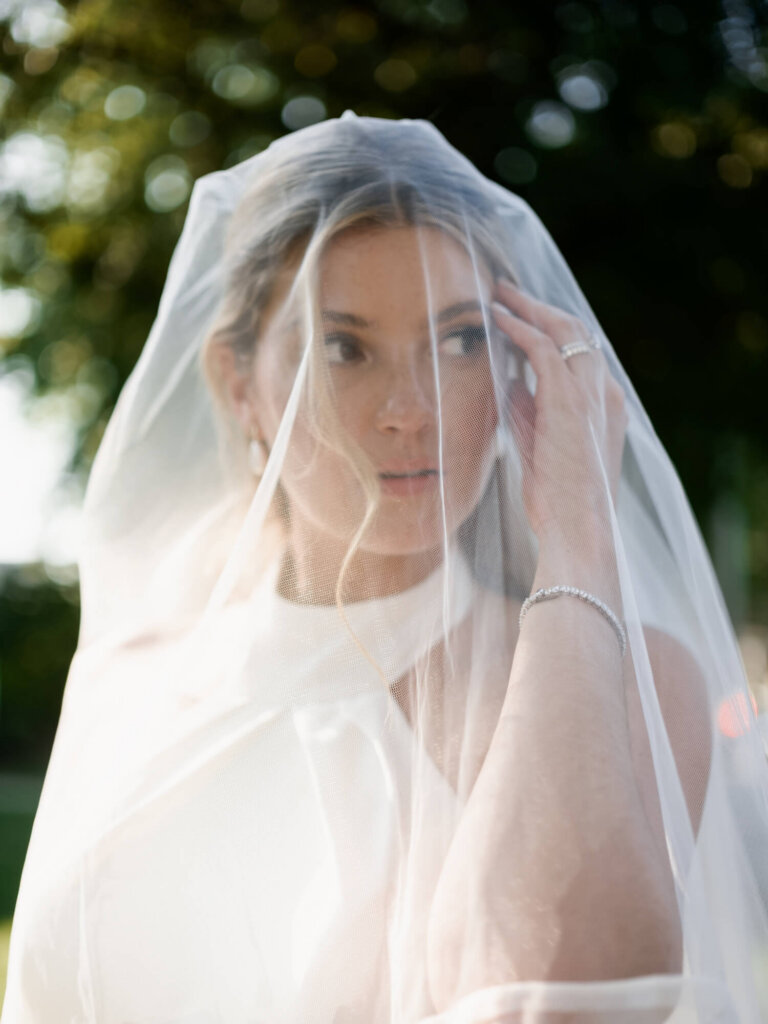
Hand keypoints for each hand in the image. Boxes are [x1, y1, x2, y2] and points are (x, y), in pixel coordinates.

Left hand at [491, 279, 627, 553]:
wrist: (576, 531)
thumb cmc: (557, 503)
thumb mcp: (540, 449)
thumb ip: (528, 413)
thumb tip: (509, 382)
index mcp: (603, 406)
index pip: (578, 352)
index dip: (548, 329)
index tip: (518, 317)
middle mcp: (604, 392)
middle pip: (574, 330)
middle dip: (538, 307)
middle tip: (505, 291)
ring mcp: (591, 392)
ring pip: (562, 329)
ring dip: (528, 307)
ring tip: (498, 293)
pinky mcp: (570, 397)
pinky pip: (543, 346)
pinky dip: (519, 327)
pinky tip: (497, 319)